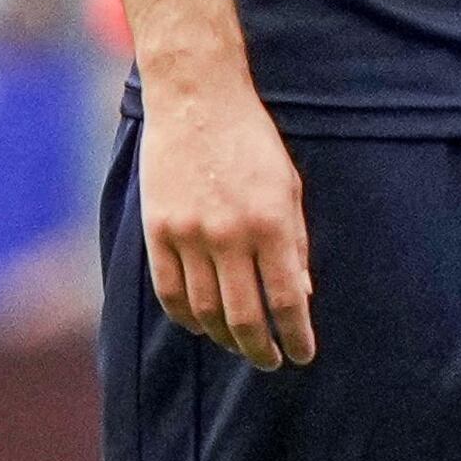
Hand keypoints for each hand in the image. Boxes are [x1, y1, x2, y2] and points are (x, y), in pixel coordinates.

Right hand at [140, 79, 313, 369]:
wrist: (197, 99)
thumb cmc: (252, 142)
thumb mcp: (289, 188)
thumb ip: (295, 244)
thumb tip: (302, 295)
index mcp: (271, 224)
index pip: (287, 301)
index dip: (297, 336)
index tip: (302, 355)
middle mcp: (230, 235)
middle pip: (245, 317)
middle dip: (262, 349)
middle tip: (271, 361)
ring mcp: (189, 234)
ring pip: (205, 311)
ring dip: (225, 338)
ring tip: (239, 345)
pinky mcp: (157, 229)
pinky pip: (170, 291)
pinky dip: (186, 317)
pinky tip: (201, 325)